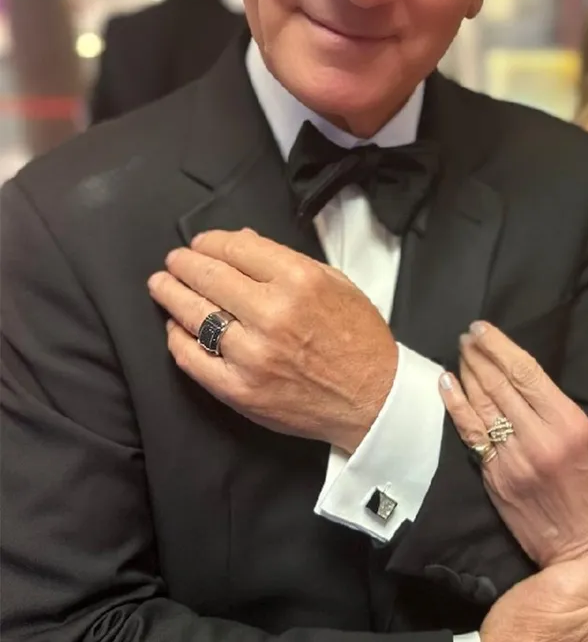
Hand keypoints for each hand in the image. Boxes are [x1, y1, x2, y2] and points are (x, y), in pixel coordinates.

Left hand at [147, 228, 396, 451]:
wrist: (372, 399)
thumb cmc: (359, 339)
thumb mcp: (336, 283)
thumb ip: (286, 260)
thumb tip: (241, 241)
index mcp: (300, 281)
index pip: (237, 248)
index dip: (211, 241)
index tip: (201, 243)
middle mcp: (273, 314)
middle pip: (209, 276)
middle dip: (184, 263)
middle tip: (174, 260)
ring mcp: (252, 354)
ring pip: (194, 315)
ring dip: (171, 294)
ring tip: (161, 285)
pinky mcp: (239, 389)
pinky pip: (193, 358)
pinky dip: (177, 339)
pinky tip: (174, 327)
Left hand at [440, 320, 587, 564]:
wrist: (586, 549)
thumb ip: (555, 412)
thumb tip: (521, 380)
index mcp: (569, 424)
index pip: (526, 373)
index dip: (499, 346)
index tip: (482, 328)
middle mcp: (539, 438)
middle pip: (499, 384)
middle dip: (479, 354)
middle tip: (466, 336)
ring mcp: (513, 459)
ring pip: (482, 404)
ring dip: (467, 373)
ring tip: (459, 352)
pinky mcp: (495, 478)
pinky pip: (470, 433)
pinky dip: (455, 405)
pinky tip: (446, 383)